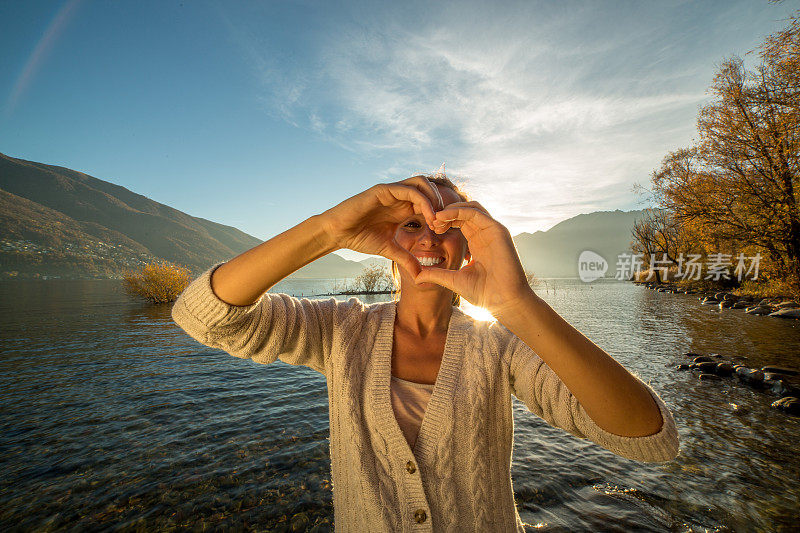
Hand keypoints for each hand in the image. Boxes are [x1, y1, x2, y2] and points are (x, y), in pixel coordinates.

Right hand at [320, 176, 443, 277]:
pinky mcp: (384, 190)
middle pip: (430, 189)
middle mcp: (400, 196)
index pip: (429, 203)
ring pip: (422, 183)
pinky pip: (409, 190)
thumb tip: (420, 277)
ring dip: (434, 199)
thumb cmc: (359, 237)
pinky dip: (423, 201)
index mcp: (403, 208)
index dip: (440, 215)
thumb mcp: (389, 250)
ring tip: (437, 219)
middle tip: (444, 225)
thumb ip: (406, 259)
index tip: (443, 232)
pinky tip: (427, 217)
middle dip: (441, 204)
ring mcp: (392, 191)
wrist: (338, 232)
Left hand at [414, 202, 532, 314]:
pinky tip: (443, 217)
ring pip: (470, 207)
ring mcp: (492, 231)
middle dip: (445, 214)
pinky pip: (476, 212)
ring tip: (435, 218)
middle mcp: (485, 234)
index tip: (430, 228)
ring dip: (450, 209)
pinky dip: (459, 210)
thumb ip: (437, 274)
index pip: (459, 222)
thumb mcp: (453, 280)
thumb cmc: (484, 293)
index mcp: (476, 243)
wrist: (503, 300)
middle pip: (463, 212)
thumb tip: (417, 276)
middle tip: (430, 222)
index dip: (443, 222)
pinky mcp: (497, 230)